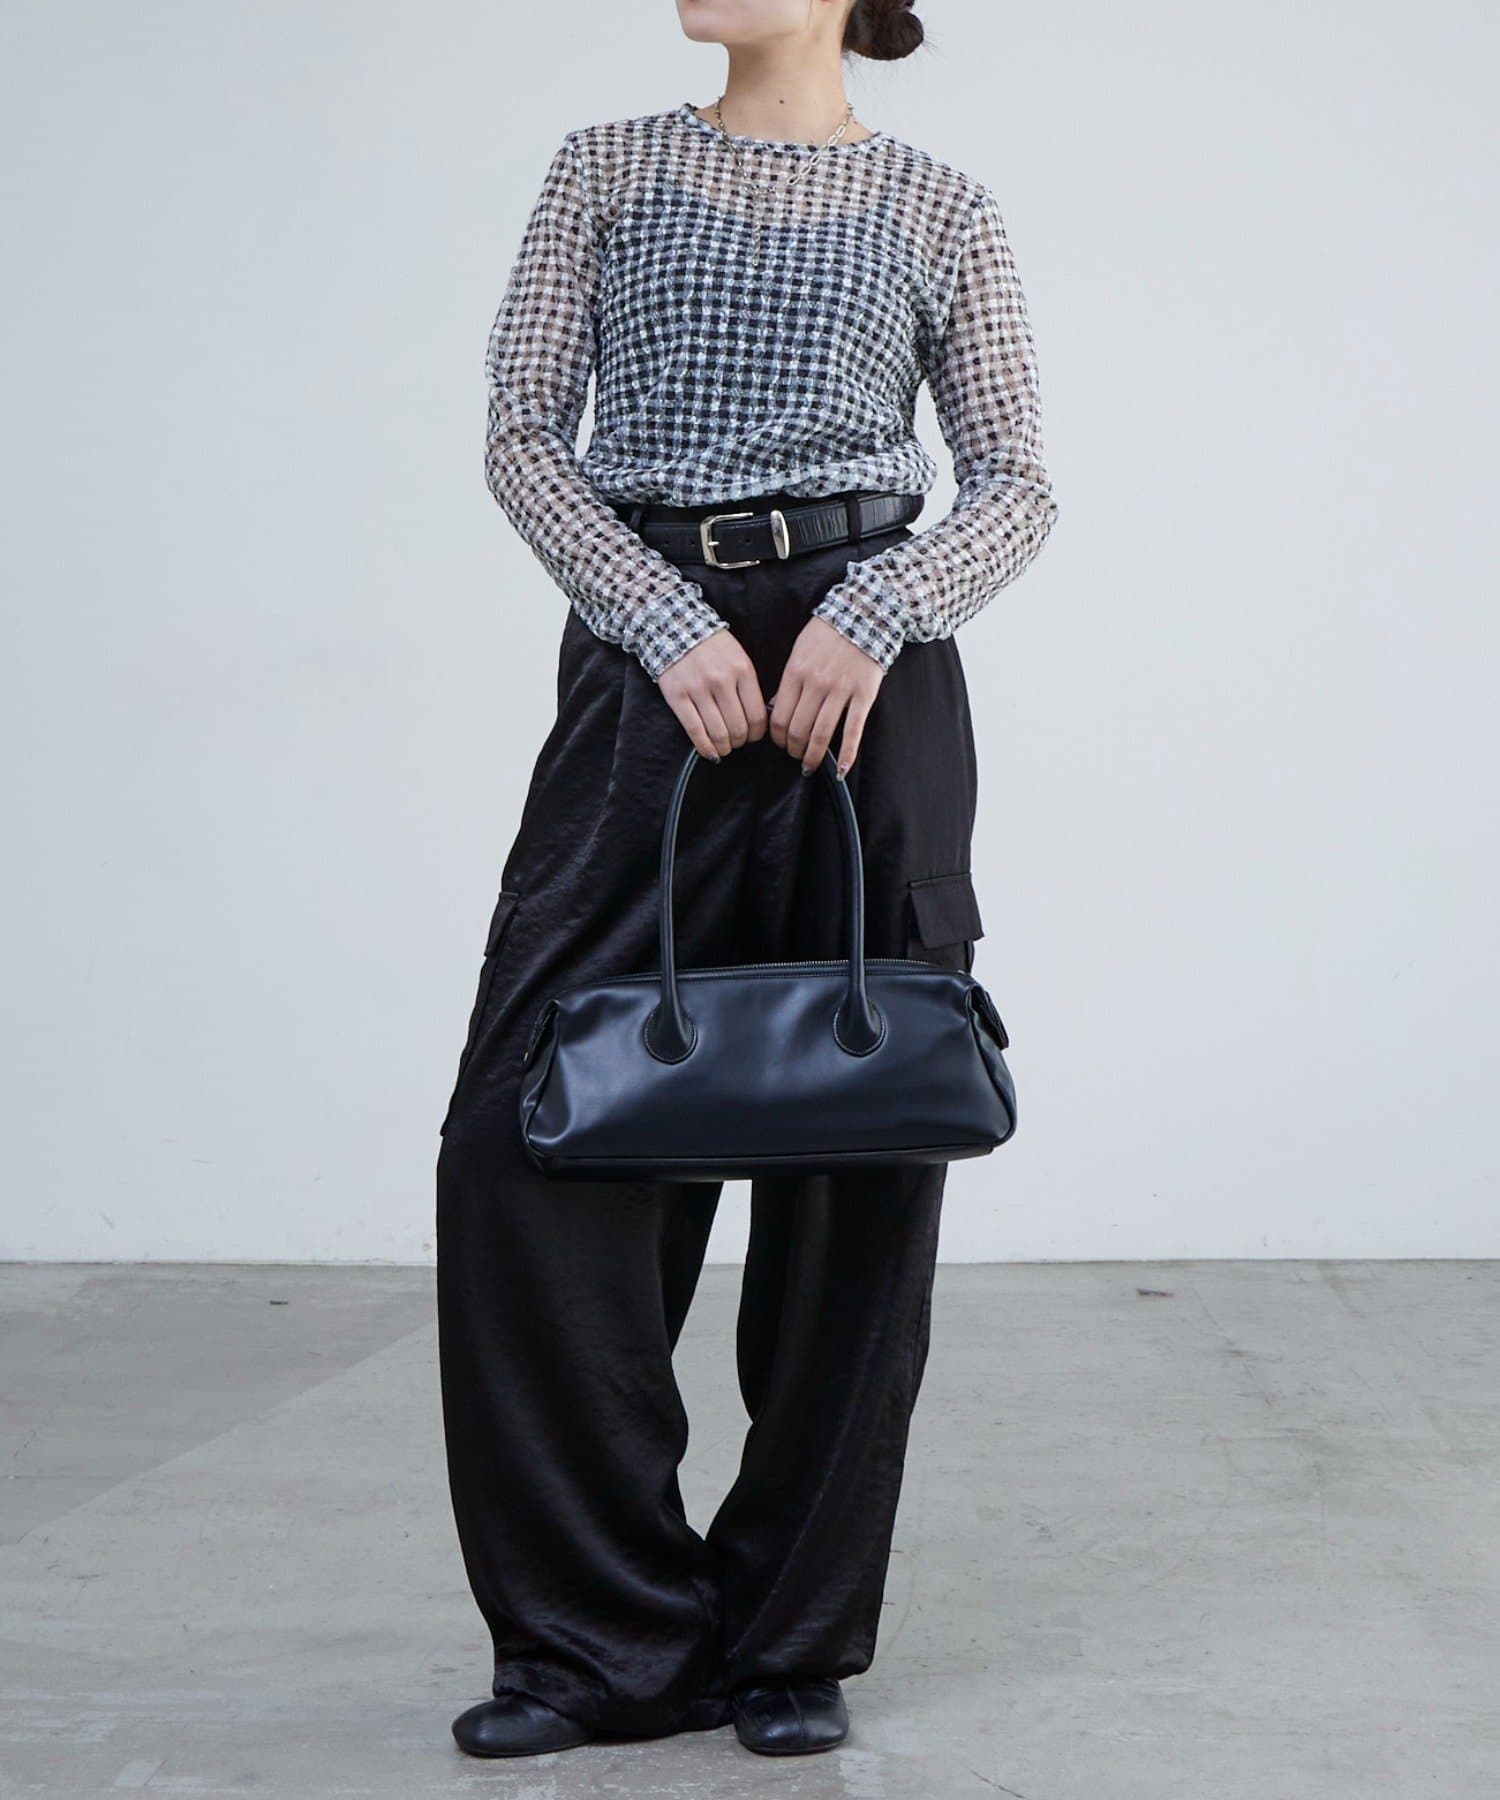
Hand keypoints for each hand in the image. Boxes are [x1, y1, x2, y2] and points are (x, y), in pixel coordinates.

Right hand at [656, 628, 768, 760]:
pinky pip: (695, 730)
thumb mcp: (738, 657)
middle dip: (740, 742)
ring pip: (718, 732)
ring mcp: (698, 689)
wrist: (675, 627)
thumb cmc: (712, 646)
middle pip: (738, 728)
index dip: (757, 734)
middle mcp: (722, 680)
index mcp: (742, 670)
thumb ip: (748, 685)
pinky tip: (710, 752)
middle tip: (737, 743)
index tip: (753, 737)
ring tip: (724, 748)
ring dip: (724, 747)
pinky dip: (705, 747)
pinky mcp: (677, 696)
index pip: (757, 715)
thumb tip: (759, 720)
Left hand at [768, 616, 884, 778]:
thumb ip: (788, 680)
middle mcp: (816, 684)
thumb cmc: (828, 633)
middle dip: (792, 750)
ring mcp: (841, 690)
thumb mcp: (799, 650)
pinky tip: (840, 769)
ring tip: (809, 766)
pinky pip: (853, 730)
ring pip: (821, 734)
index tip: (779, 744)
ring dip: (812, 756)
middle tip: (794, 757)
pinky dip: (846, 754)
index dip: (776, 738)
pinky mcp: (863, 695)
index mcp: (796, 672)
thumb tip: (776, 710)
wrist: (865, 614)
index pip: (778, 717)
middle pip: (797, 730)